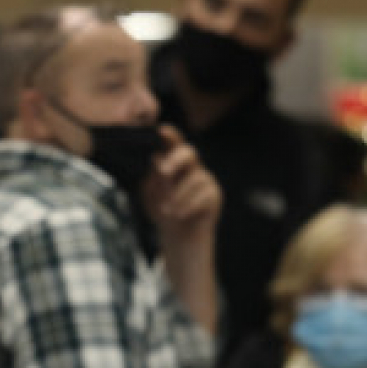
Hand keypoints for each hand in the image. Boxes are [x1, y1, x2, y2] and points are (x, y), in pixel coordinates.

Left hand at [141, 125, 221, 243]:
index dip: (169, 136)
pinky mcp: (214, 194)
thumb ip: (153, 178)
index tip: (161, 130)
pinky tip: (179, 215)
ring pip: (194, 178)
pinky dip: (187, 206)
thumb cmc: (164, 211)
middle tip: (163, 171)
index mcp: (174, 164)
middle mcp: (191, 167)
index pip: (173, 145)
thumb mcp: (152, 196)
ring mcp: (205, 180)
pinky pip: (202, 195)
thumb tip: (156, 158)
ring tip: (166, 210)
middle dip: (176, 159)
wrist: (179, 237)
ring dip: (177, 195)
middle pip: (189, 152)